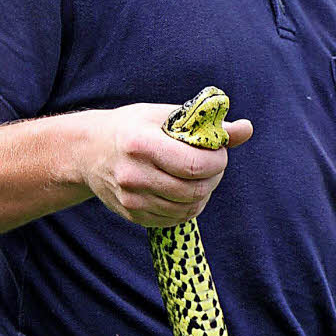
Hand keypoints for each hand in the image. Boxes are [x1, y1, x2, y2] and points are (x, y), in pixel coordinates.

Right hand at [77, 102, 252, 226]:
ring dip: (204, 193)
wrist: (89, 151)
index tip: (218, 151)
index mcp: (140, 143)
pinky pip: (175, 219)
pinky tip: (185, 189)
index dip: (217, 161)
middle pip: (194, 190)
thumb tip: (246, 129)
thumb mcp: (166, 116)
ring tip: (199, 176)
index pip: (194, 164)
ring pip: (188, 208)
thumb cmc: (134, 127)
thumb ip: (207, 126)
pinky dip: (189, 206)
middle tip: (213, 164)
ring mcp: (131, 199)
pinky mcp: (133, 215)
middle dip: (214, 177)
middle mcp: (133, 174)